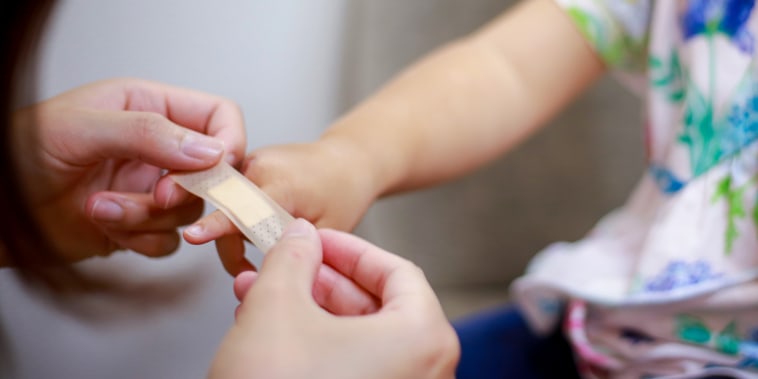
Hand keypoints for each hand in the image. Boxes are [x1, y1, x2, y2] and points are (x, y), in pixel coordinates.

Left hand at [12, 78, 245, 261]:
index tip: (216, 168)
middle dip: (184, 191)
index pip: (218, 116)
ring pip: (189, 211)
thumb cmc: (20, 153)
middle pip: (212, 172)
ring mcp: (150, 187)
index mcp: (149, 106)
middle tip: (156, 197)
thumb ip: (149, 133)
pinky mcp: (141, 225)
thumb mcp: (82, 129)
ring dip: (147, 217)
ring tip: (100, 207)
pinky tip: (102, 223)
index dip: (228, 142)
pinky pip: (168, 240)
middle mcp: (157, 147)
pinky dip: (139, 240)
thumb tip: (211, 151)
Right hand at [182, 137, 378, 274]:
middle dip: (232, 248)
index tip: (194, 235)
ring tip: (266, 247)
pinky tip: (263, 226)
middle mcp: (261, 167)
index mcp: (284, 183)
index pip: (243, 208)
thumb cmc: (343, 192)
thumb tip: (268, 274)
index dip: (216, 225)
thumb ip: (295, 251)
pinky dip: (241, 217)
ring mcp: (251, 162)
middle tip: (250, 271)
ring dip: (237, 234)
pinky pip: (233, 198)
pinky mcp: (246, 164)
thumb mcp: (328, 230)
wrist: (346, 159)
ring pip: (227, 209)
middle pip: (227, 215)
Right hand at [209, 219, 458, 378]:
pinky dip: (317, 346)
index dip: (350, 249)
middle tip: (288, 264)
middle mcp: (425, 373)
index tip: (317, 239)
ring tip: (263, 295)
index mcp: (423, 339)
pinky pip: (352, 369)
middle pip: (376, 306)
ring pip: (358, 339)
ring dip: (309, 311)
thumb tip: (300, 237)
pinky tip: (275, 332)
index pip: (396, 272)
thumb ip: (294, 258)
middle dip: (320, 281)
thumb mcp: (277, 306)